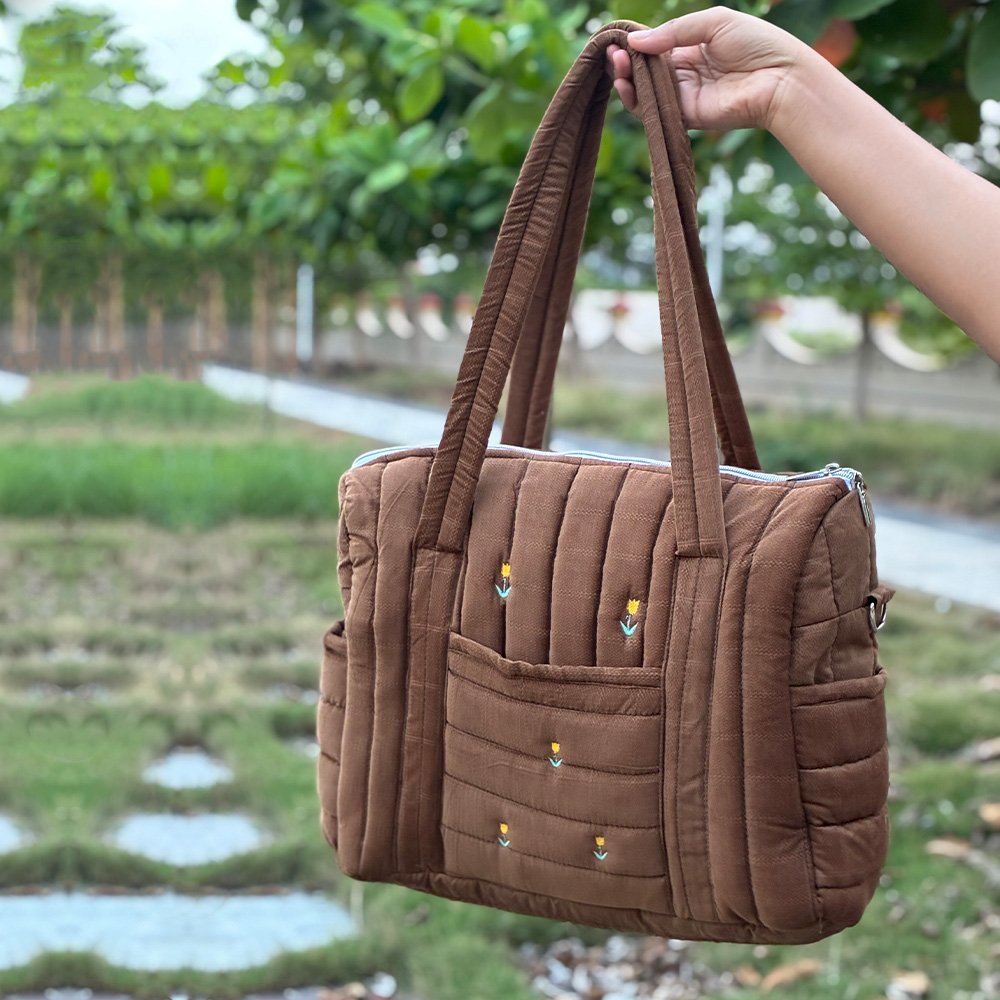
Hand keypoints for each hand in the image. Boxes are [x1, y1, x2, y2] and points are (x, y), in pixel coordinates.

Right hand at [606, 9, 813, 130]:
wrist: (780, 79)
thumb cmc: (756, 43)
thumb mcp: (713, 22)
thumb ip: (674, 31)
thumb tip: (635, 42)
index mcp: (694, 47)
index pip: (656, 46)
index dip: (637, 43)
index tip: (619, 38)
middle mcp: (686, 72)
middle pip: (646, 70)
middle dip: (628, 61)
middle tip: (614, 53)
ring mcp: (685, 95)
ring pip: (645, 91)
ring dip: (627, 79)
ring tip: (618, 65)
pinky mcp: (686, 116)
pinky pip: (654, 111)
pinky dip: (636, 100)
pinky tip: (626, 84)